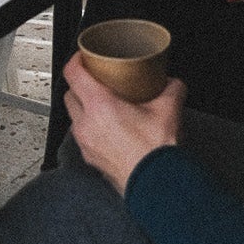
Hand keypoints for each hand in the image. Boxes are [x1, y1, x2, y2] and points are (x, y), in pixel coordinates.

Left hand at [64, 60, 185, 195]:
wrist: (157, 187)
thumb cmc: (156, 154)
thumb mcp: (168, 110)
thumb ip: (171, 89)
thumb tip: (173, 83)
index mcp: (99, 106)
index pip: (73, 73)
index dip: (76, 59)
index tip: (84, 56)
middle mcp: (86, 124)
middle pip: (70, 94)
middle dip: (79, 84)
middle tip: (96, 80)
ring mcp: (86, 143)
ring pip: (74, 117)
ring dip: (83, 108)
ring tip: (102, 104)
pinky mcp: (91, 159)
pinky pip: (83, 136)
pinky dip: (90, 128)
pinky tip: (108, 129)